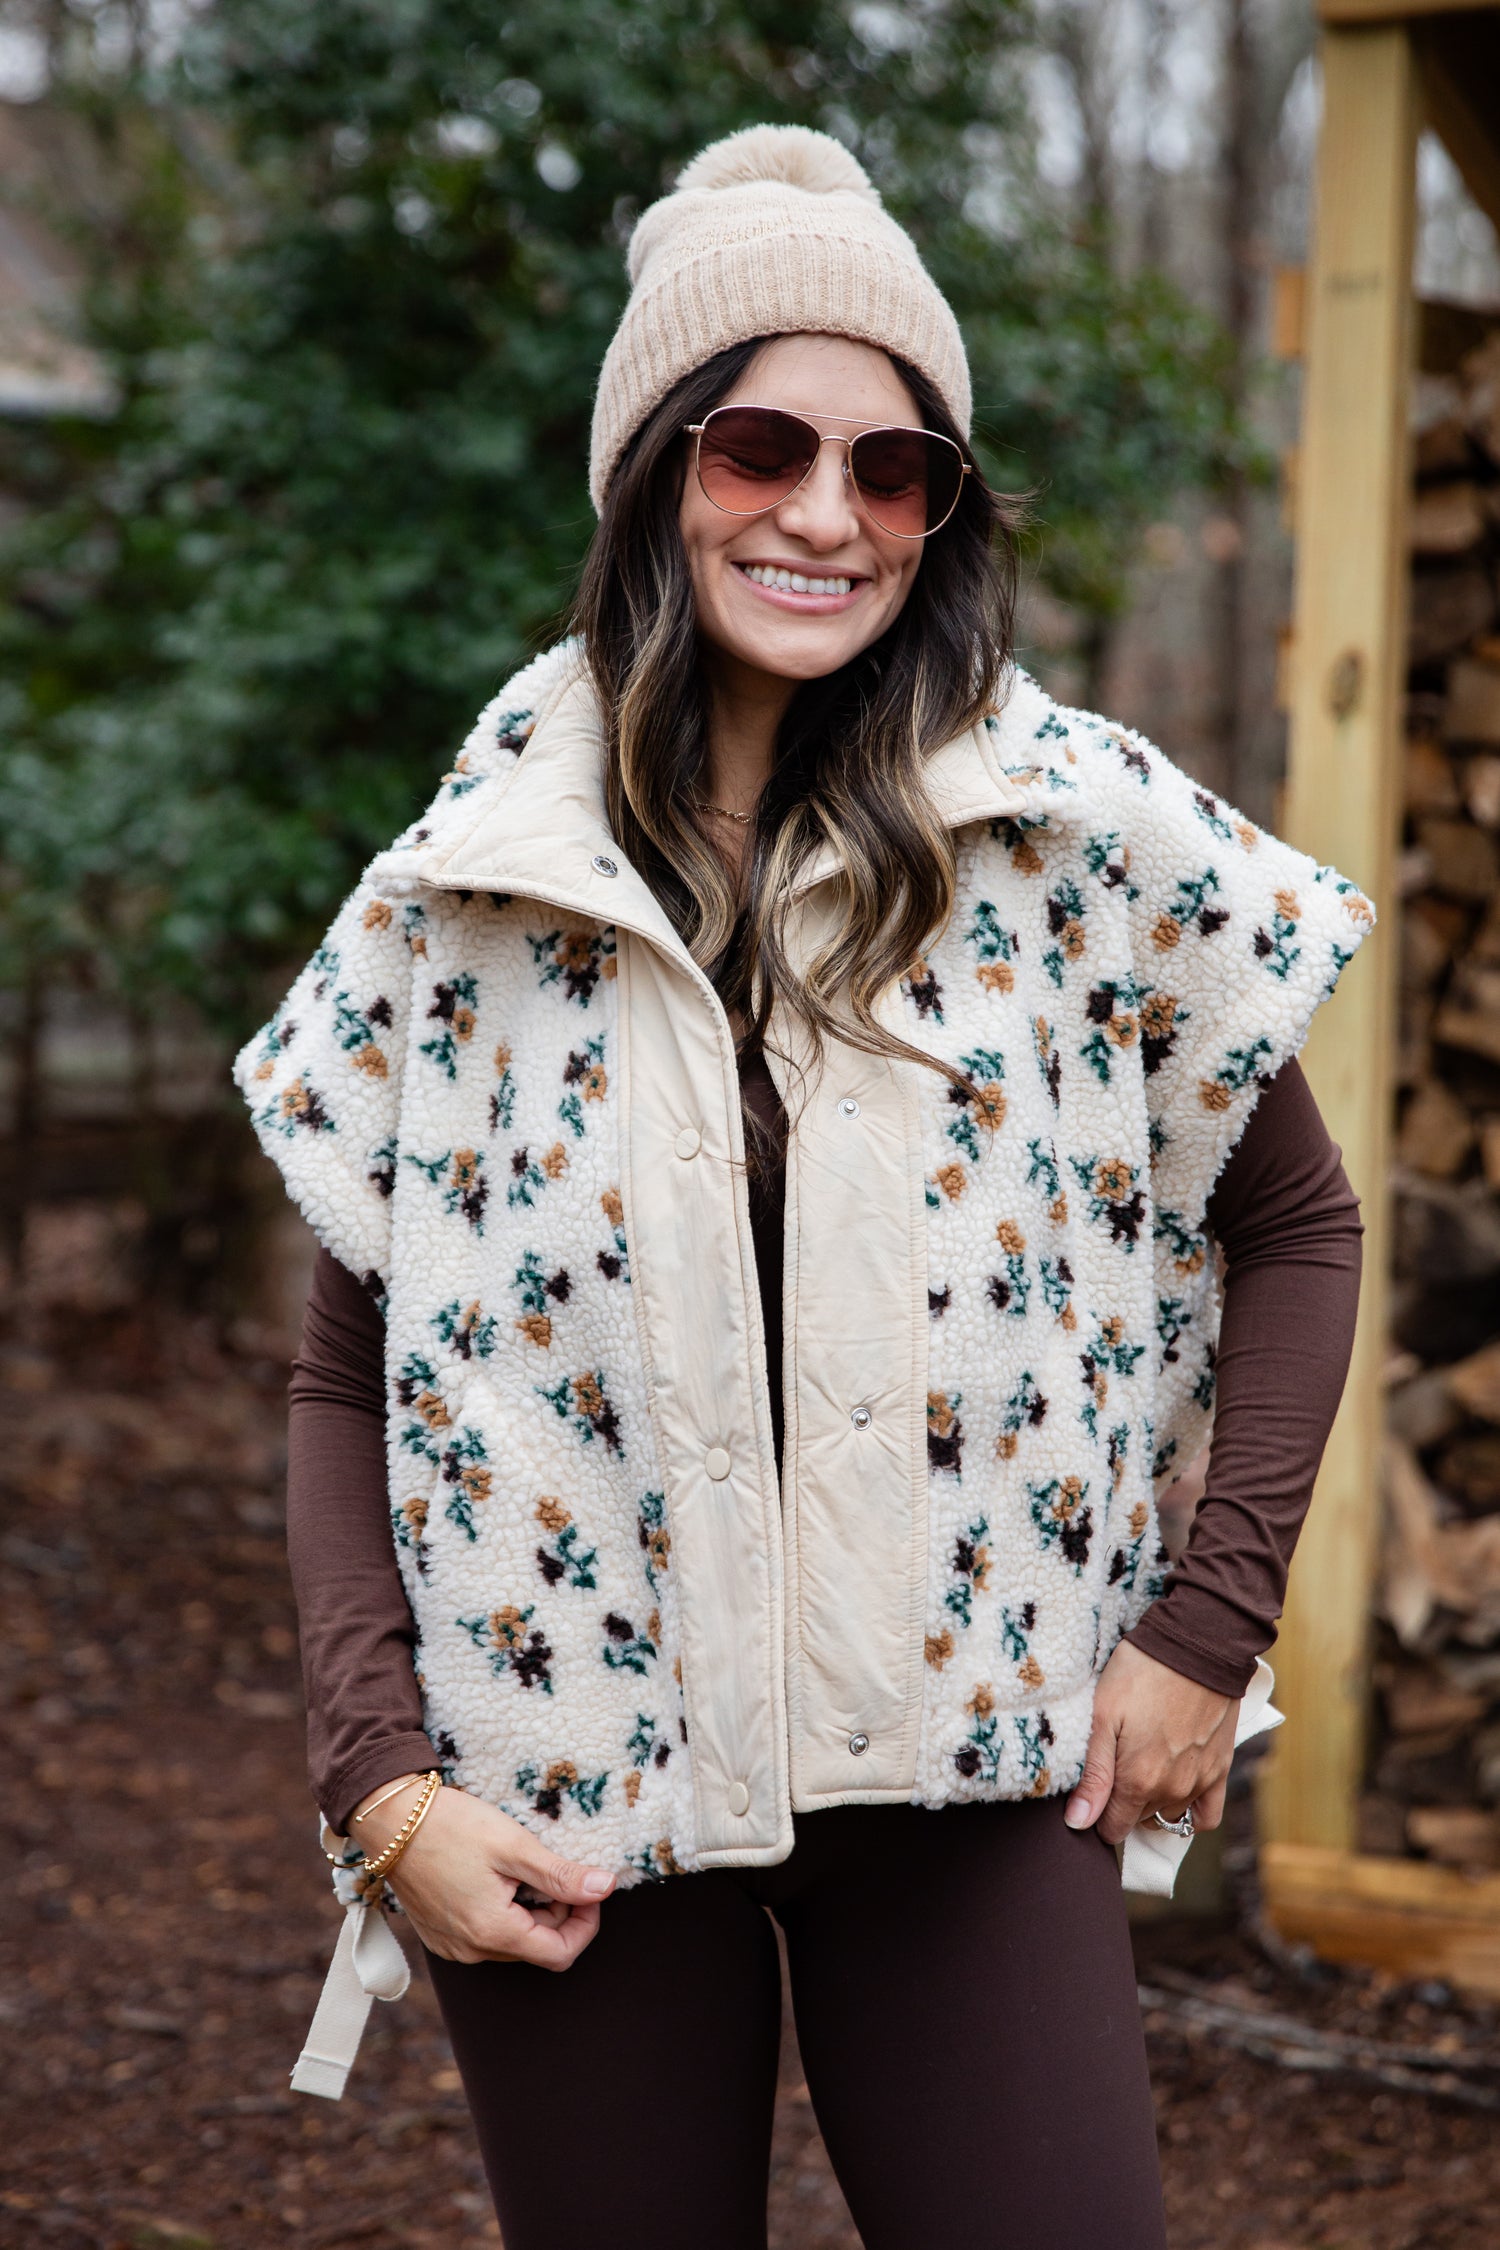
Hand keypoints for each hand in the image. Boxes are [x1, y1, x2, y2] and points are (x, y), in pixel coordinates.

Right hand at [350, 1773, 614, 1967]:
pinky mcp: (439, 1934)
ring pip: (512, 1943)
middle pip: (537, 1948)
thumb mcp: (514, 1845)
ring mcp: (451, 1946)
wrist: (391, 1819)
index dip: (586, 1924)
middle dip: (559, 1914)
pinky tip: (497, 1877)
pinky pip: (485, 1936)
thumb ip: (560, 1874)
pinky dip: (504, 1913)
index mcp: (493, 1933)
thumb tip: (605, 1888)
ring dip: (532, 1913)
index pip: (560, 1954)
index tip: (589, 1888)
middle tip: (557, 1869)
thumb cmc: (452, 1826)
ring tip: (525, 1869)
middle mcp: (471, 1951)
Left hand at [1063, 1641, 1236, 1847]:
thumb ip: (1093, 1775)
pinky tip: (1175, 1790)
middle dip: (1121, 1805)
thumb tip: (1078, 1822)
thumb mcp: (1103, 1716)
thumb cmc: (1141, 1673)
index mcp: (1138, 1781)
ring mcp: (1200, 1783)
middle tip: (1114, 1765)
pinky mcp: (1220, 1769)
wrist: (1197, 1645)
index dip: (1096, 1814)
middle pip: (1138, 1821)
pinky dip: (1190, 1812)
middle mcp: (1172, 1791)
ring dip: (1151, 1804)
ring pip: (1168, 1816)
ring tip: (1141, 1767)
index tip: (1092, 1787)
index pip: (1112, 1829)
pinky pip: (1207, 1815)